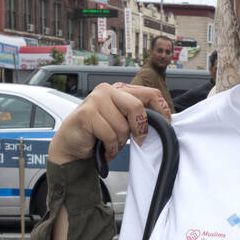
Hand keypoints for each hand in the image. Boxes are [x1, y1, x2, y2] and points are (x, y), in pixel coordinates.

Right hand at [48, 83, 170, 165]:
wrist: (72, 144)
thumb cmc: (98, 135)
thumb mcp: (123, 123)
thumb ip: (138, 118)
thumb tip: (163, 123)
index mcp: (121, 91)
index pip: (149, 93)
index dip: (162, 109)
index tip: (167, 124)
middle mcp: (108, 90)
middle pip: (137, 107)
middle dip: (139, 129)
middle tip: (137, 141)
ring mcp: (96, 99)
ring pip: (122, 126)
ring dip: (119, 143)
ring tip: (110, 144)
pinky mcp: (87, 113)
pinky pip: (109, 135)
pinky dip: (109, 148)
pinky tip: (103, 148)